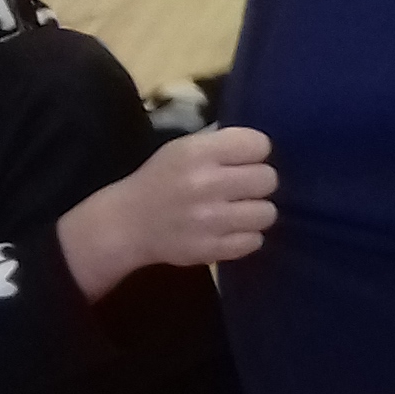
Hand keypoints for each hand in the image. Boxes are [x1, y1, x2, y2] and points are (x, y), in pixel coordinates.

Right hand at [59, 126, 277, 297]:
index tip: (244, 160)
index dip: (255, 152)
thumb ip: (222, 144)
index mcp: (197, 153)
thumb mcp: (183, 149)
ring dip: (256, 211)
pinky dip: (246, 236)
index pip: (258, 144)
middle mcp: (205, 184)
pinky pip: (255, 241)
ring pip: (267, 212)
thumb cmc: (160, 180)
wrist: (126, 224)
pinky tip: (230, 230)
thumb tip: (262, 147)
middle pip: (268, 179)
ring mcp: (209, 221)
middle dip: (258, 182)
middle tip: (242, 188)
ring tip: (238, 210)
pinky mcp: (210, 249)